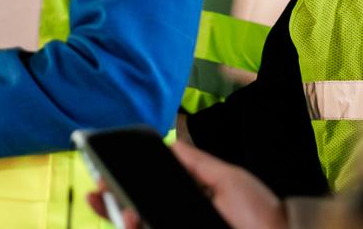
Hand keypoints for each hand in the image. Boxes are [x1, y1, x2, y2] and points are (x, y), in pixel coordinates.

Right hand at [85, 142, 285, 228]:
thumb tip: (168, 143)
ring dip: (118, 214)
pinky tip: (129, 220)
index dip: (125, 179)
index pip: (149, 188)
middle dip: (112, 197)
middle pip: (135, 208)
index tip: (106, 168)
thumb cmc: (262, 215)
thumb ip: (197, 161)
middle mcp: (177, 217)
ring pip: (135, 224)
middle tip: (100, 188)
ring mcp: (172, 227)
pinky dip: (130, 226)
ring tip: (118, 207)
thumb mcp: (229, 179)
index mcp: (188, 199)